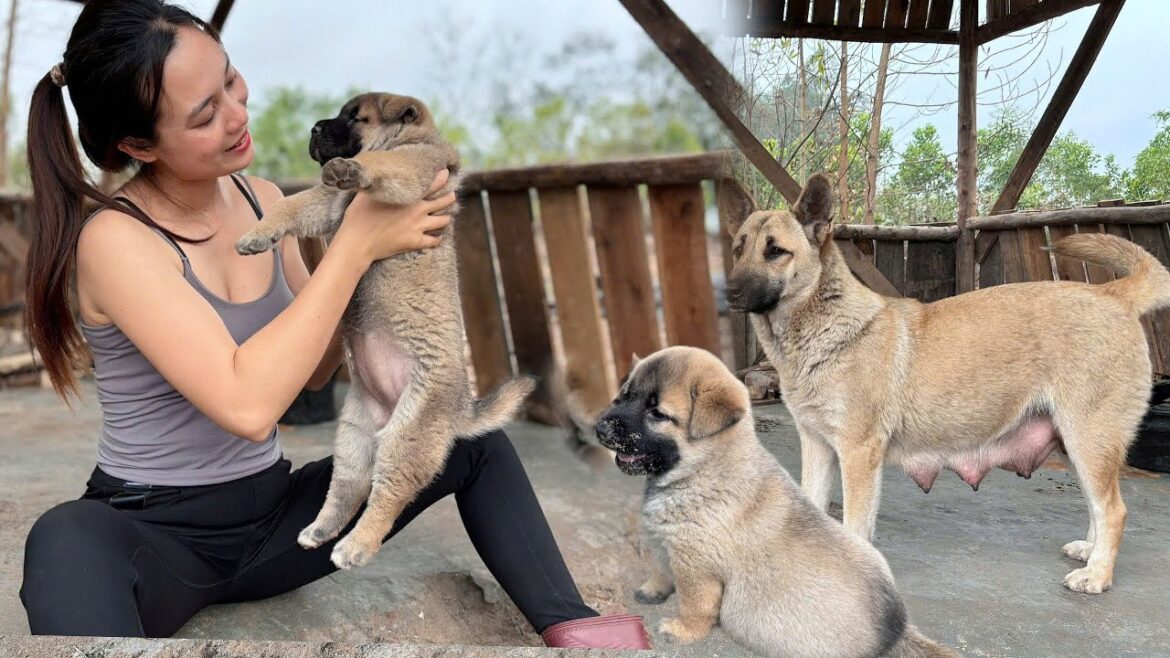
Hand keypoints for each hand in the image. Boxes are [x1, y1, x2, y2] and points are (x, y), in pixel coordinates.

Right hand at [336, 169, 454, 265]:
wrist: (358, 241)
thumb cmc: (358, 215)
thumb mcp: (367, 192)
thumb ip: (378, 182)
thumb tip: (376, 171)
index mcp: (408, 195)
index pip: (433, 183)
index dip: (442, 177)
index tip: (446, 174)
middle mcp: (417, 209)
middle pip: (444, 201)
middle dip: (449, 198)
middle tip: (451, 196)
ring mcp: (418, 226)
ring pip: (443, 221)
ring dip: (445, 218)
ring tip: (445, 216)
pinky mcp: (415, 242)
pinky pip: (435, 240)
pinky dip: (438, 238)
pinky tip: (437, 236)